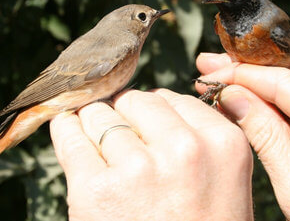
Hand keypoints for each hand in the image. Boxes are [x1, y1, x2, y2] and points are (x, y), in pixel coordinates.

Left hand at [49, 89, 252, 220]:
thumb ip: (198, 137)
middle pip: (134, 100)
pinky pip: (69, 134)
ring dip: (94, 129)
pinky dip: (65, 132)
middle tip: (124, 147)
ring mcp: (138, 169)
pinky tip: (69, 136)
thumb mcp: (223, 183)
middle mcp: (185, 149)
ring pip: (99, 114)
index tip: (146, 132)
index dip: (154, 116)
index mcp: (223, 144)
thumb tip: (152, 102)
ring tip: (104, 158)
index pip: (171, 99)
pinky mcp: (95, 190)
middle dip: (125, 118)